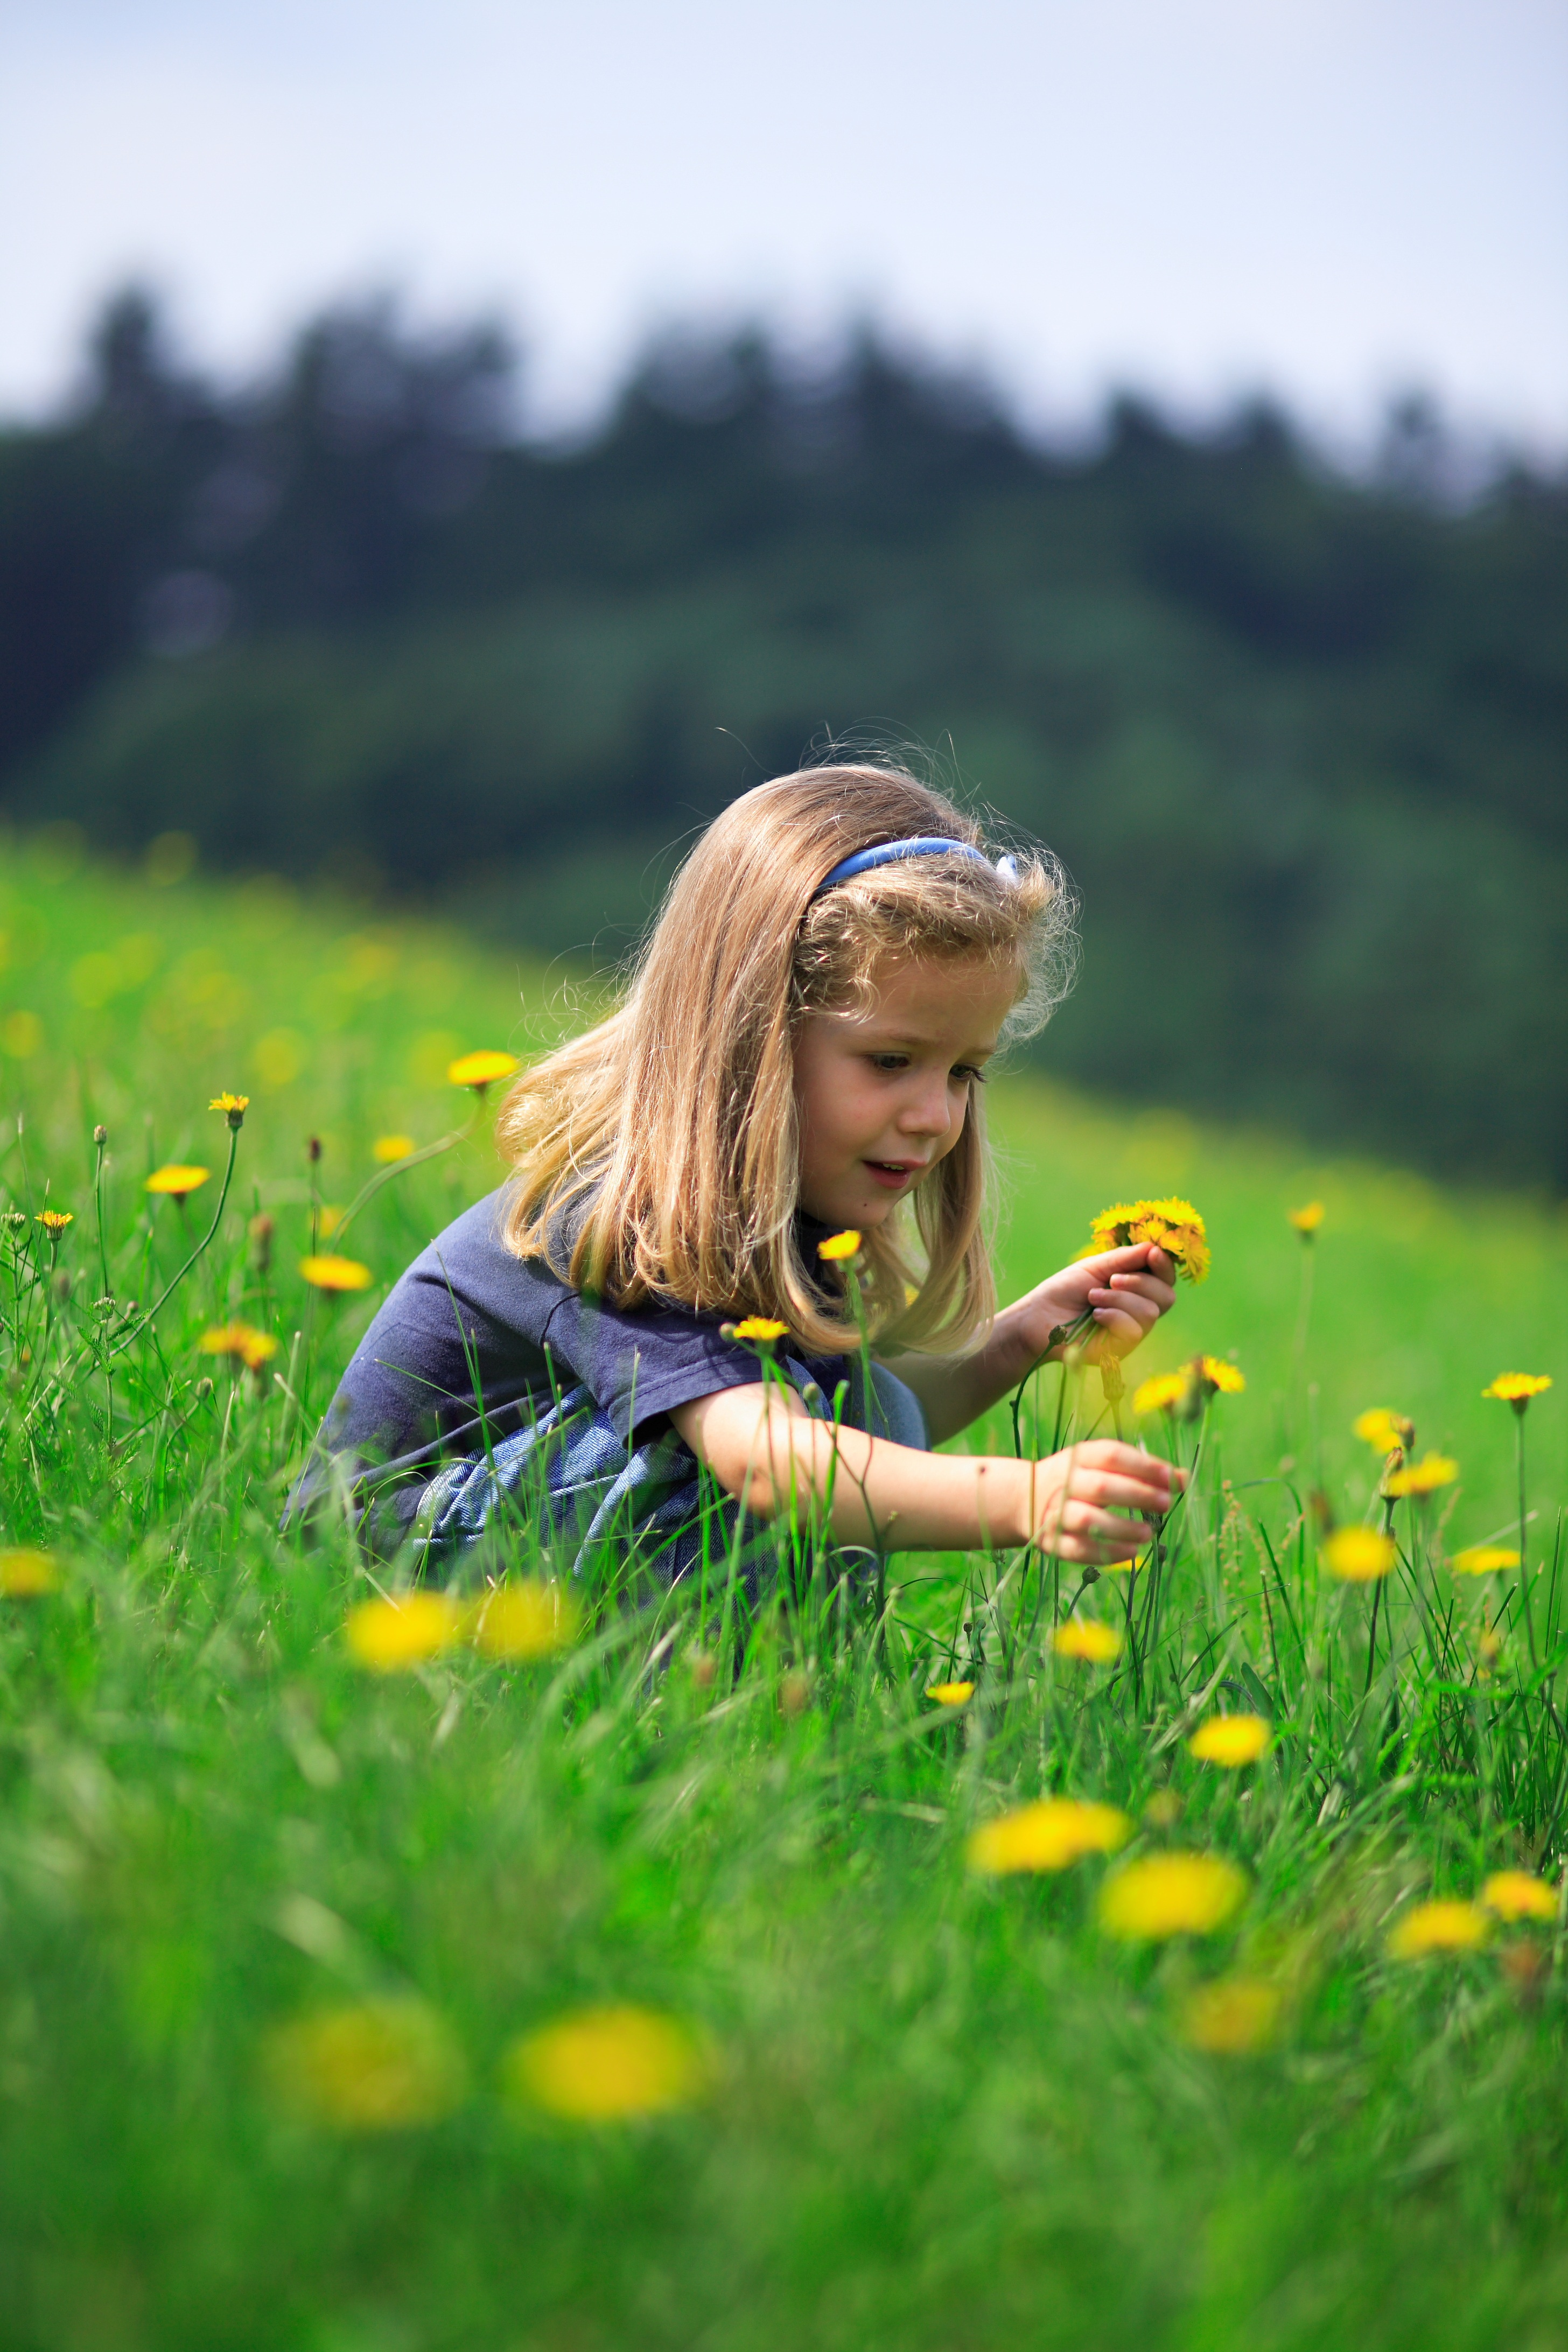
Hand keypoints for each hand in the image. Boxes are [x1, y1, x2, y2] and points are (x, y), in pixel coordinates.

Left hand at [1008, 1243, 1176, 1369]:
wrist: (1037, 1316)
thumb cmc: (1065, 1289)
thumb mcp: (1095, 1266)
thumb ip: (1125, 1258)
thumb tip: (1153, 1246)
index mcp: (1137, 1288)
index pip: (1166, 1278)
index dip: (1164, 1265)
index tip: (1152, 1253)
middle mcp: (1139, 1310)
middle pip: (1166, 1296)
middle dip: (1141, 1282)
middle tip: (1112, 1280)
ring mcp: (1132, 1331)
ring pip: (1150, 1312)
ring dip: (1120, 1299)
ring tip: (1093, 1297)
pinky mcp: (1120, 1350)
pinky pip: (1134, 1330)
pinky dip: (1114, 1317)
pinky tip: (1094, 1315)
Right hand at [1014, 1440, 1184, 1563]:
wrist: (1024, 1498)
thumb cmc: (1079, 1479)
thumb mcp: (1104, 1466)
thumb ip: (1142, 1471)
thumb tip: (1183, 1478)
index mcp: (1079, 1456)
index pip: (1111, 1455)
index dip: (1143, 1465)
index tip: (1171, 1477)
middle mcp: (1065, 1482)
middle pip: (1101, 1486)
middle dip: (1137, 1494)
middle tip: (1165, 1503)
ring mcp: (1056, 1512)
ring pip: (1089, 1520)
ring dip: (1122, 1528)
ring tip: (1149, 1533)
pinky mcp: (1052, 1541)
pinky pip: (1079, 1550)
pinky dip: (1107, 1553)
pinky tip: (1132, 1552)